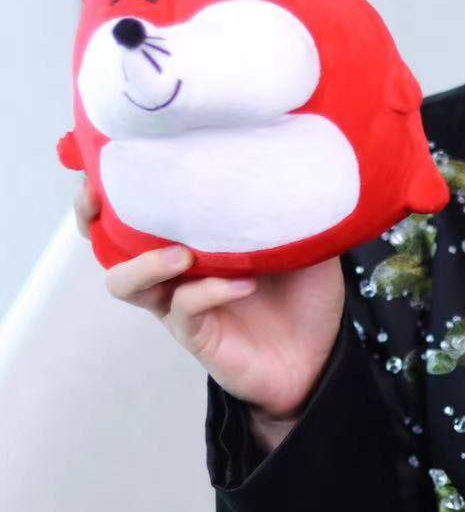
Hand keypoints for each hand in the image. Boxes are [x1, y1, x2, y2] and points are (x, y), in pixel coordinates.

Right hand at [74, 172, 345, 420]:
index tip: (113, 155)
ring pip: (128, 283)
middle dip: (96, 219)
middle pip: (108, 245)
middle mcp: (175, 270)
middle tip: (106, 198)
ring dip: (147, 263)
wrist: (320, 356)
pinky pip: (185, 308)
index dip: (114, 185)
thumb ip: (289, 205)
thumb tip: (294, 157)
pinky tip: (244, 283)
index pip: (137, 209)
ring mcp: (180, 303)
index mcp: (192, 239)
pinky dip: (210, 291)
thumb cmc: (304, 297)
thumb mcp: (303, 239)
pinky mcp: (194, 333)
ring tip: (183, 253)